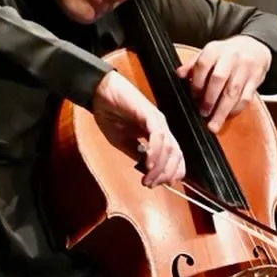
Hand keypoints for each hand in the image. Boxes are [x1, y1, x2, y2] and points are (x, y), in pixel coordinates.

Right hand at [89, 70, 183, 187]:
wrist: (99, 92)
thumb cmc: (110, 114)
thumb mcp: (122, 142)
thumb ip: (135, 154)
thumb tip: (146, 170)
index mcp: (158, 134)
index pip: (175, 157)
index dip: (171, 173)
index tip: (159, 184)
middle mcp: (162, 128)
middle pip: (176, 155)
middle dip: (166, 174)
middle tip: (152, 184)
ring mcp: (157, 120)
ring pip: (169, 148)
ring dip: (160, 167)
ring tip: (148, 178)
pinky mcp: (149, 114)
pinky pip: (158, 135)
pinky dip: (155, 151)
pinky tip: (147, 163)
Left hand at [176, 36, 271, 134]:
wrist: (255, 47)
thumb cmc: (228, 54)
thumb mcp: (209, 53)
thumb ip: (193, 65)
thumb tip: (179, 75)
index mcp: (215, 50)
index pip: (203, 65)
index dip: (197, 83)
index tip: (193, 97)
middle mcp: (230, 57)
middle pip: (218, 79)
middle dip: (209, 99)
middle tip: (203, 113)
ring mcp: (244, 68)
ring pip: (233, 92)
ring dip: (222, 111)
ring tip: (214, 124)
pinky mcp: (255, 79)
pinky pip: (246, 97)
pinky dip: (235, 109)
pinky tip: (227, 115)